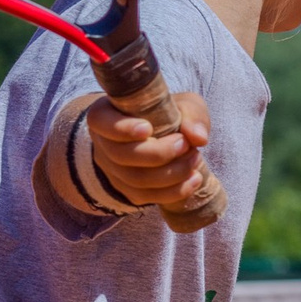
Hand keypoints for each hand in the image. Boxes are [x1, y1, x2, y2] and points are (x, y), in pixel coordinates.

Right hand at [87, 92, 215, 216]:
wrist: (165, 136)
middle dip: (158, 153)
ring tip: (195, 160)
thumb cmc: (168, 114)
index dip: (122, 128)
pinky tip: (194, 179)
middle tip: (185, 144)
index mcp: (105, 115)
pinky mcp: (126, 191)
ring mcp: (112, 170)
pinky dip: (173, 191)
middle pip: (121, 155)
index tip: (148, 128)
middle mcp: (103, 144)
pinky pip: (145, 197)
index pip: (102, 122)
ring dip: (170, 173)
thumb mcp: (182, 104)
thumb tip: (198, 138)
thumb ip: (192, 115)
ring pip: (134, 180)